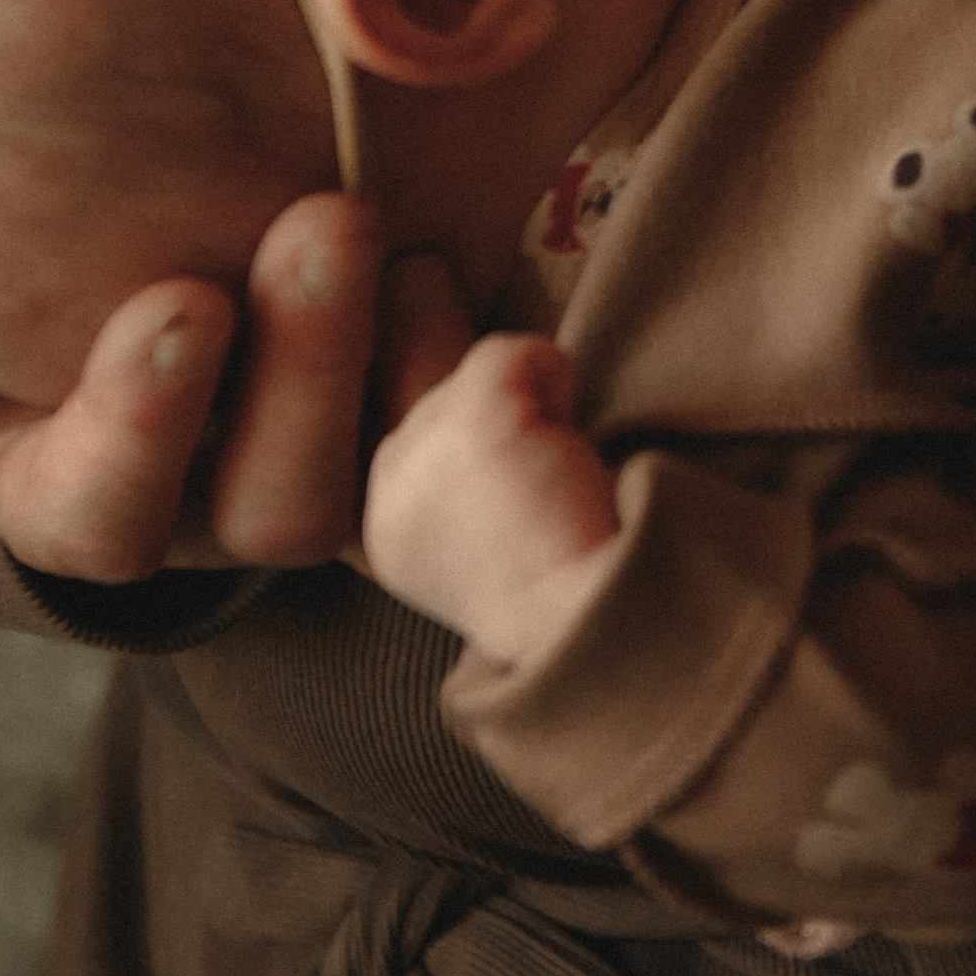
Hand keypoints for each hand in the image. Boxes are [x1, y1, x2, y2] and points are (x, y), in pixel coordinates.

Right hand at [0, 199, 472, 580]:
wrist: (147, 182)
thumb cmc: (6, 241)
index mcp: (75, 479)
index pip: (94, 516)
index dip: (137, 430)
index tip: (178, 305)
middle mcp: (208, 494)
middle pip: (272, 506)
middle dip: (301, 371)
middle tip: (325, 220)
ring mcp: (323, 458)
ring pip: (376, 472)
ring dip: (387, 352)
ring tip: (388, 218)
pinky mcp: (416, 403)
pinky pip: (465, 417)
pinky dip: (467, 344)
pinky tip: (459, 241)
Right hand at [363, 330, 619, 654]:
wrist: (590, 625)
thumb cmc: (560, 590)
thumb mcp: (481, 543)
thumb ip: (457, 480)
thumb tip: (494, 395)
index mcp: (384, 525)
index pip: (425, 436)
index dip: (488, 452)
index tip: (520, 505)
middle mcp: (387, 484)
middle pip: (449, 396)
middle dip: (508, 429)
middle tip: (541, 500)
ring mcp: (427, 446)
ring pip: (483, 369)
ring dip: (537, 406)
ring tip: (553, 480)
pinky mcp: (481, 421)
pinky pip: (521, 350)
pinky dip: (559, 380)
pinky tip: (567, 450)